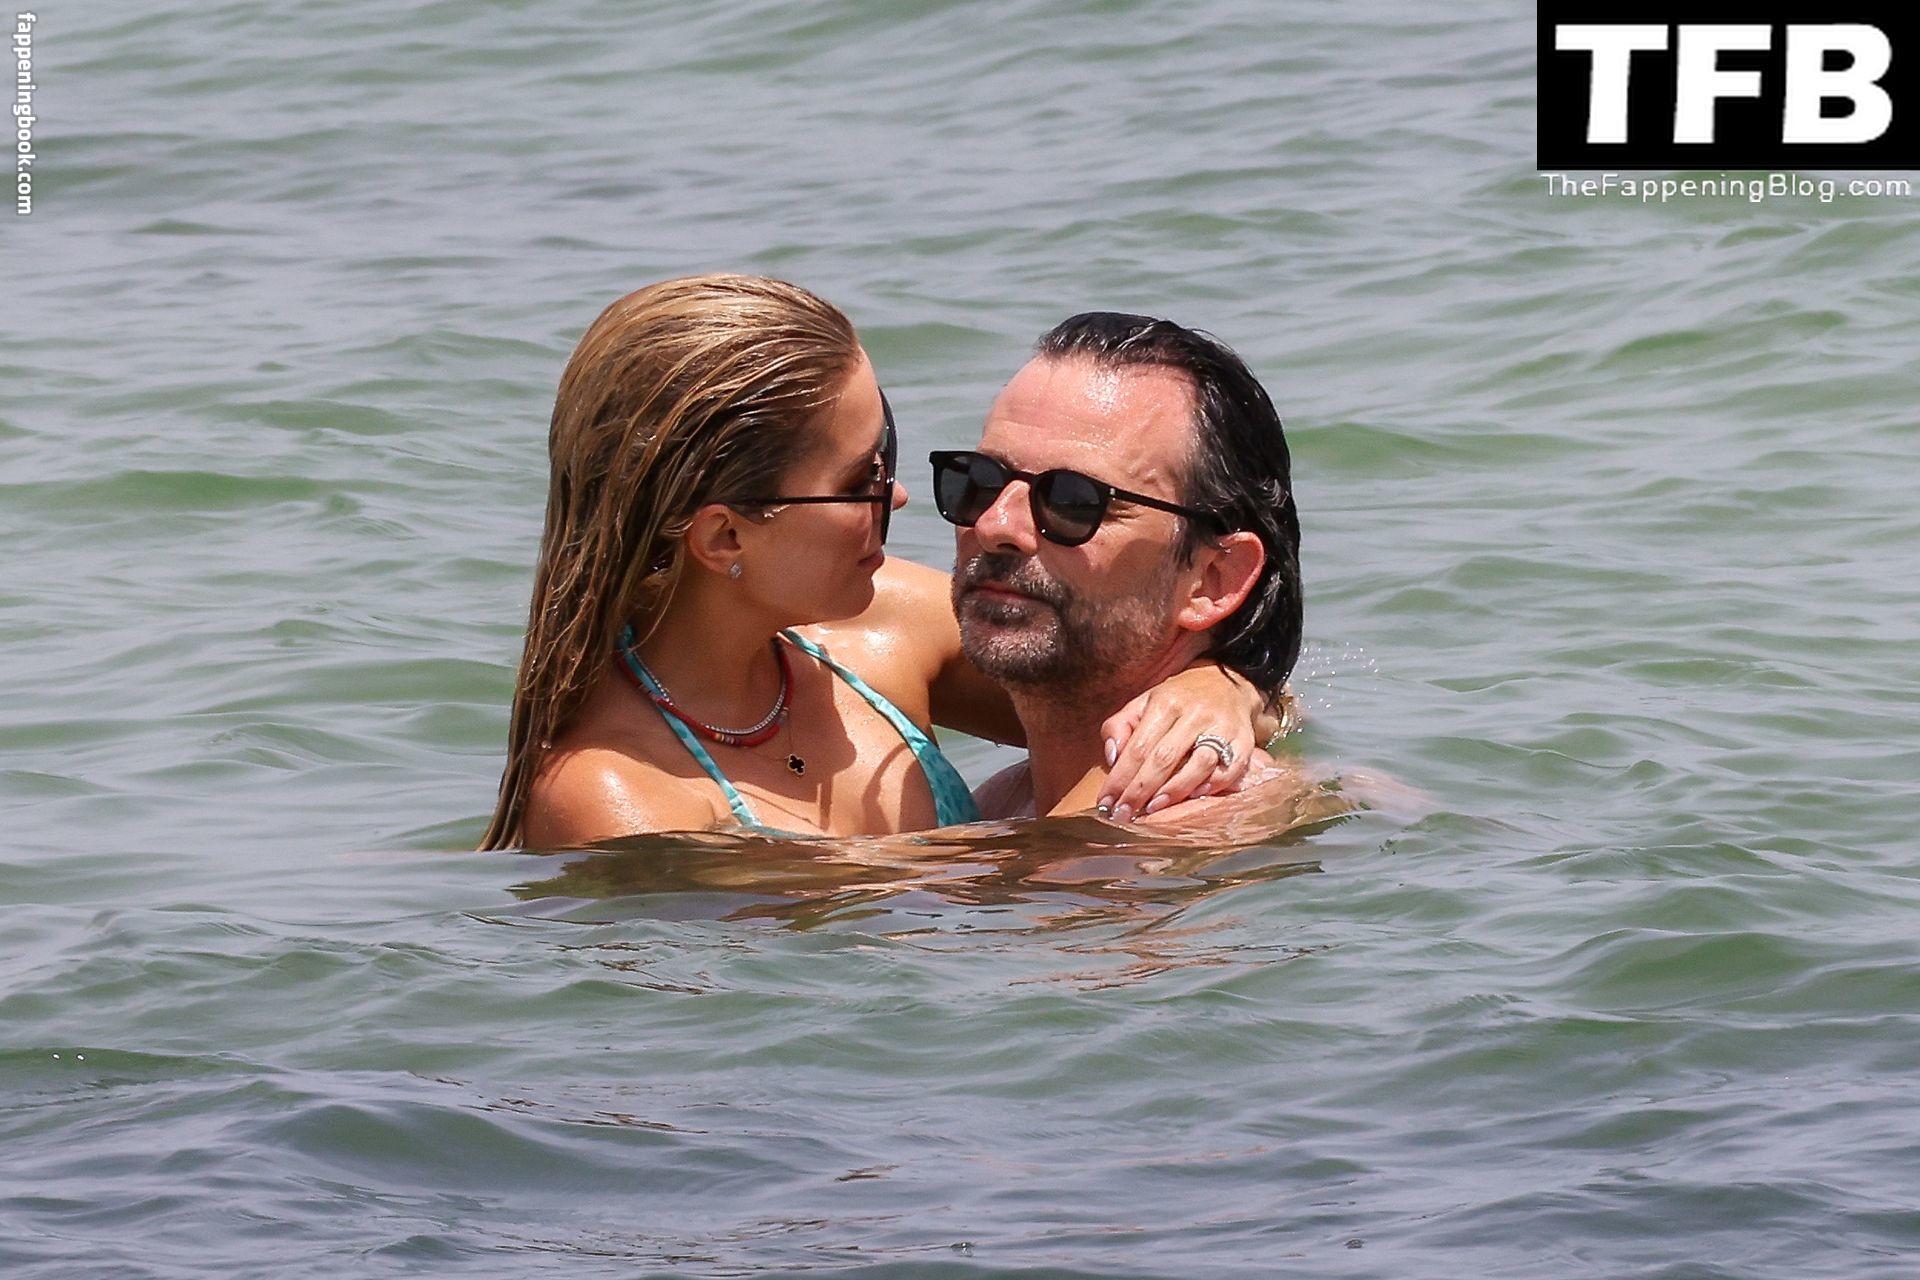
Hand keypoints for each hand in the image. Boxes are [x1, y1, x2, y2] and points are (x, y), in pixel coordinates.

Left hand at [1096, 665, 1260, 821]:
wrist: (1228, 684)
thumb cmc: (1178, 700)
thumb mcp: (1144, 702)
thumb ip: (1120, 726)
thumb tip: (1111, 757)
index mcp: (1166, 702)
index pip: (1138, 747)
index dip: (1120, 777)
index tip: (1107, 802)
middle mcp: (1195, 714)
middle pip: (1164, 758)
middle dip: (1140, 790)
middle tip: (1123, 813)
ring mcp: (1223, 727)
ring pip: (1199, 764)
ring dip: (1174, 790)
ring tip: (1153, 808)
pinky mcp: (1245, 740)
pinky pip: (1230, 768)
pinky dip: (1213, 785)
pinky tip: (1194, 797)